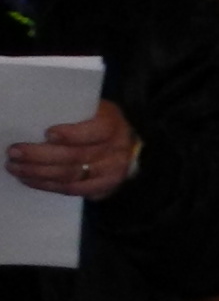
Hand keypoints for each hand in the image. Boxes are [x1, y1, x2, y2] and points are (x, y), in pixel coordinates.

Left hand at [5, 100, 137, 198]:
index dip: (73, 134)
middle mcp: (117, 150)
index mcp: (112, 124)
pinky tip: (30, 180)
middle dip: (41, 156)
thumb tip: (32, 120)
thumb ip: (70, 115)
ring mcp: (113, 172)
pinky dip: (49, 186)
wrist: (123, 146)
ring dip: (39, 173)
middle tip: (14, 153)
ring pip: (72, 176)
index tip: (48, 134)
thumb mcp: (90, 110)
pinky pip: (73, 190)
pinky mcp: (104, 188)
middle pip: (78, 156)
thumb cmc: (96, 122)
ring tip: (15, 168)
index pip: (96, 131)